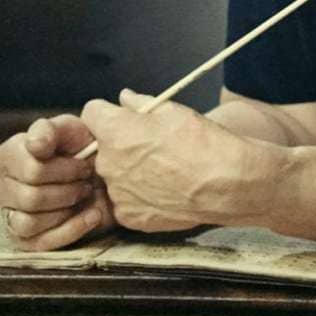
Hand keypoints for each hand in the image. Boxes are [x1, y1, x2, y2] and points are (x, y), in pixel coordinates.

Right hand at [0, 114, 114, 250]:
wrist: (102, 170)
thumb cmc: (80, 146)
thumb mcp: (69, 129)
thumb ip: (49, 130)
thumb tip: (35, 145)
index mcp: (9, 155)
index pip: (31, 171)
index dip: (63, 169)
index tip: (84, 162)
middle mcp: (3, 186)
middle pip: (30, 198)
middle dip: (67, 189)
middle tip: (87, 179)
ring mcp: (11, 213)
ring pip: (29, 222)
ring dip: (66, 209)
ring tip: (86, 194)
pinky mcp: (25, 238)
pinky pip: (40, 243)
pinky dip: (71, 229)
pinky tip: (92, 215)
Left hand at [81, 89, 280, 232]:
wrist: (224, 183)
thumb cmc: (199, 141)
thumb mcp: (172, 110)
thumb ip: (140, 103)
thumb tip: (124, 98)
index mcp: (114, 131)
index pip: (91, 112)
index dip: (107, 112)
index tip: (123, 116)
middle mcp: (107, 163)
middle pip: (103, 147)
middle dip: (120, 143)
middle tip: (152, 145)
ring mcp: (117, 193)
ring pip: (115, 175)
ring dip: (130, 171)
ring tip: (164, 171)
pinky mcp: (129, 217)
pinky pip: (126, 200)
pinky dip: (140, 195)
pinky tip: (165, 190)